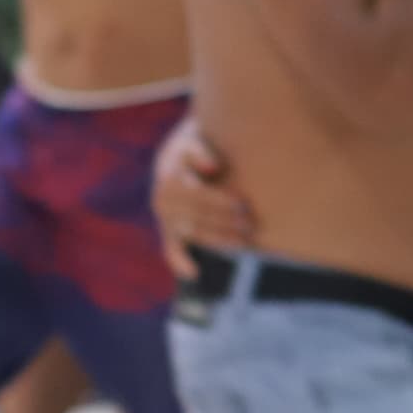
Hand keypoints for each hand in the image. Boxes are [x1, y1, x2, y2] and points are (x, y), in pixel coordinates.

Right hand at [153, 116, 255, 263]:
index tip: (242, 204)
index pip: (196, 195)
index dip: (219, 201)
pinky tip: (194, 273)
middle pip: (197, 217)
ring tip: (244, 243)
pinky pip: (171, 250)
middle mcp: (162, 202)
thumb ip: (200, 151)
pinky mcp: (169, 232)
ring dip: (219, 240)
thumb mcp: (192, 139)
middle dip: (225, 222)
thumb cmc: (194, 145)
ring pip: (193, 234)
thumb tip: (213, 167)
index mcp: (168, 179)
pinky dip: (179, 262)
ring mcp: (165, 219)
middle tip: (250, 225)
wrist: (179, 155)